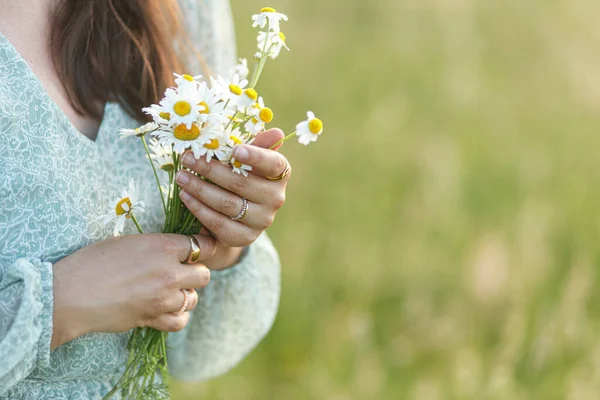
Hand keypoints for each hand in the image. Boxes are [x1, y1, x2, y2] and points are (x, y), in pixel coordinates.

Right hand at [51, 233, 216, 348]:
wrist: (71, 293)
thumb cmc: (93, 260)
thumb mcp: (129, 242)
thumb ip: (158, 246)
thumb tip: (175, 250)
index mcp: (164, 246)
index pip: (203, 245)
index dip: (203, 247)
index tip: (199, 249)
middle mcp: (169, 273)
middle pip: (204, 275)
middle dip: (195, 272)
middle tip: (181, 271)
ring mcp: (163, 299)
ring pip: (193, 299)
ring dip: (185, 294)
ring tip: (168, 291)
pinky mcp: (153, 319)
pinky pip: (180, 321)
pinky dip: (177, 316)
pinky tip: (166, 309)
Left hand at [175, 129, 289, 268]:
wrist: (236, 215)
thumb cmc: (240, 176)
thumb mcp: (246, 158)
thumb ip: (255, 144)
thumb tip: (276, 132)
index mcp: (280, 174)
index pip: (274, 164)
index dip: (257, 157)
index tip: (235, 150)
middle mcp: (276, 198)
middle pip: (242, 183)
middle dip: (211, 169)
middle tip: (188, 158)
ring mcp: (262, 220)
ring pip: (227, 204)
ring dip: (200, 188)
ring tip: (181, 176)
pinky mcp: (245, 237)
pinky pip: (219, 223)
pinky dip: (199, 208)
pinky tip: (185, 196)